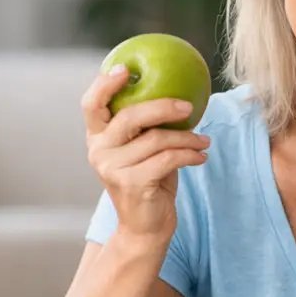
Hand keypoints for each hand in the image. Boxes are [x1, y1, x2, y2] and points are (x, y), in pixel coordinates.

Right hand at [82, 65, 210, 241]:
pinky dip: (190, 155)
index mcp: (97, 138)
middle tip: (189, 106)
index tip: (124, 68)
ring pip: (156, 139)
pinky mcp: (132, 184)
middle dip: (163, 107)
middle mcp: (99, 151)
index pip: (91, 105)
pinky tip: (201, 156)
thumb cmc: (149, 182)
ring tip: (204, 141)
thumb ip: (147, 127)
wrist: (145, 227)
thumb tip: (180, 93)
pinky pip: (168, 159)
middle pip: (129, 116)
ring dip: (187, 138)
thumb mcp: (143, 151)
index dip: (104, 84)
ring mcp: (112, 169)